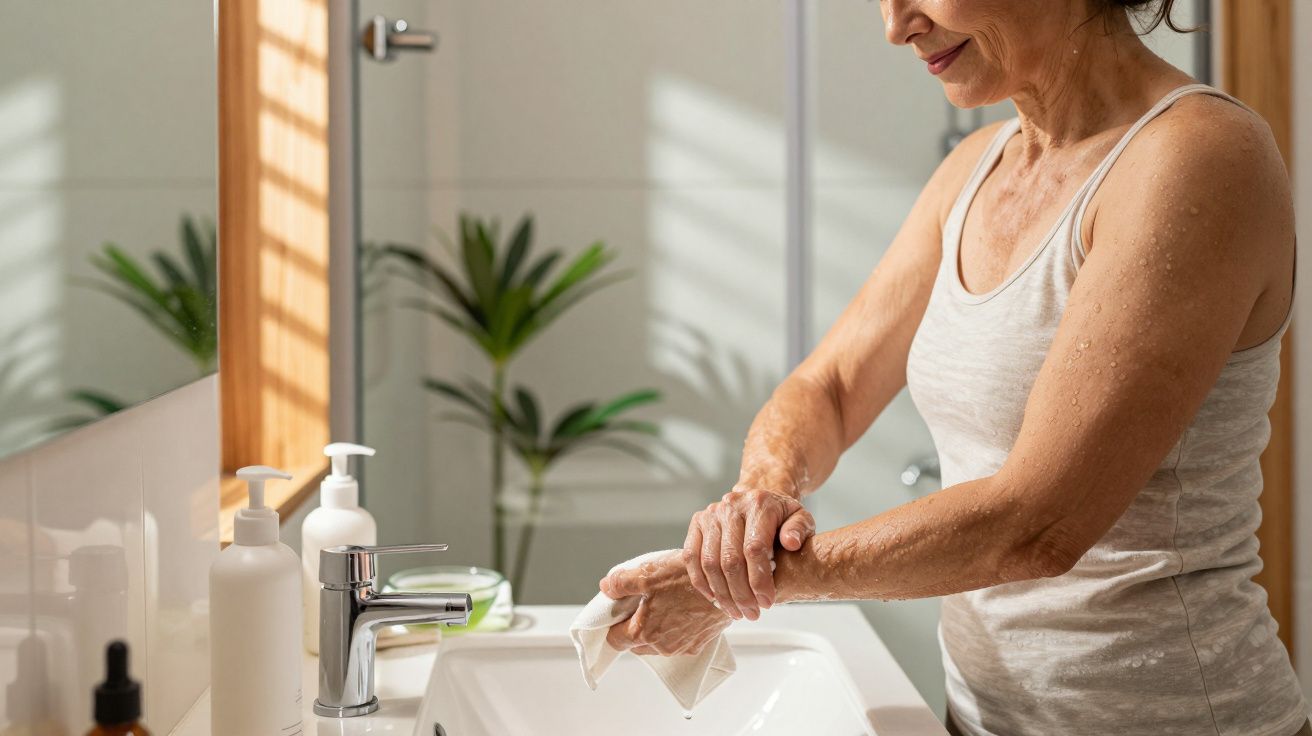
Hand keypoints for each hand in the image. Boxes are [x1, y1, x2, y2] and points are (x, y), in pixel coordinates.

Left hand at [600, 552, 730, 656]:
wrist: (727, 585)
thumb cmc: (687, 580)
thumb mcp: (647, 573)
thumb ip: (621, 582)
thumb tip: (606, 588)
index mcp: (643, 632)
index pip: (614, 640)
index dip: (611, 624)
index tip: (616, 612)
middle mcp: (661, 646)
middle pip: (635, 643)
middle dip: (634, 626)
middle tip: (641, 602)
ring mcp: (681, 647)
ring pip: (657, 642)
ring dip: (655, 627)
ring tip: (664, 603)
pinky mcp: (698, 644)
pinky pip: (678, 640)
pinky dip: (675, 628)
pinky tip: (680, 609)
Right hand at [683, 489, 813, 619]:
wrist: (758, 499)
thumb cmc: (781, 516)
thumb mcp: (801, 518)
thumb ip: (799, 529)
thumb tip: (791, 543)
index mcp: (759, 503)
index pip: (754, 548)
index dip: (759, 580)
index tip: (767, 602)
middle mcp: (731, 506)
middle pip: (730, 559)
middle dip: (741, 594)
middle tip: (752, 614)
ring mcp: (711, 514)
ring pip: (709, 562)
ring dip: (723, 594)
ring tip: (737, 612)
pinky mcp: (697, 522)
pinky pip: (692, 558)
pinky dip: (702, 582)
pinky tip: (716, 599)